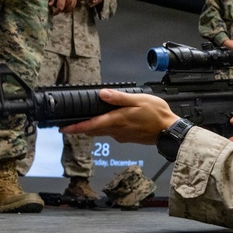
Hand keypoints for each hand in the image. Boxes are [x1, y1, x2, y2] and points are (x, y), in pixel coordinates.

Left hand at [49, 0, 77, 13]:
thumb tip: (49, 5)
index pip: (60, 8)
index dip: (56, 12)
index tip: (53, 13)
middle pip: (63, 9)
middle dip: (59, 9)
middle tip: (57, 4)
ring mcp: (73, 1)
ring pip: (68, 10)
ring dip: (63, 9)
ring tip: (61, 4)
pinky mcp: (75, 2)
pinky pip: (71, 9)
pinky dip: (67, 9)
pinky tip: (65, 5)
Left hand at [60, 89, 180, 143]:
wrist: (170, 131)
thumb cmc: (157, 115)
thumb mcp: (139, 100)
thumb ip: (119, 98)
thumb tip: (102, 94)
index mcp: (117, 121)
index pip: (90, 125)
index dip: (75, 127)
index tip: (63, 129)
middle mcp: (116, 131)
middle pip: (93, 130)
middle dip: (80, 128)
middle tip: (68, 126)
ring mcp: (122, 136)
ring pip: (102, 132)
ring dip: (92, 129)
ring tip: (84, 124)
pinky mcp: (128, 137)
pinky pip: (112, 133)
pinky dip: (105, 128)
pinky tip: (108, 122)